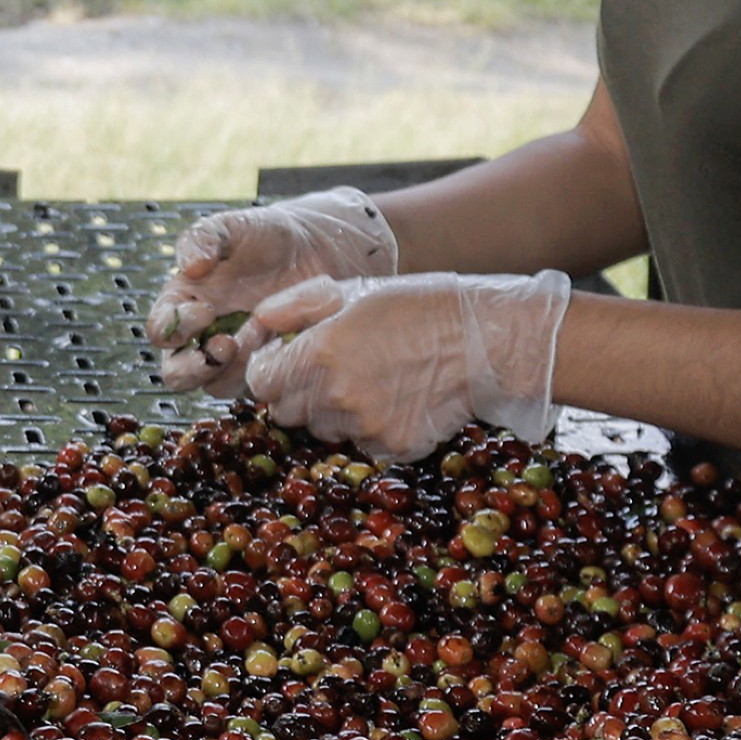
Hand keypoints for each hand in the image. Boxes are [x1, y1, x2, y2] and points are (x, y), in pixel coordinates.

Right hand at [149, 189, 397, 393]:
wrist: (313, 251)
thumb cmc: (266, 236)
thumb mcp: (234, 226)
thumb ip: (205, 237)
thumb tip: (189, 266)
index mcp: (183, 303)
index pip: (161, 330)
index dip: (176, 327)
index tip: (204, 310)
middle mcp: (201, 337)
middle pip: (177, 373)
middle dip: (197, 366)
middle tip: (227, 344)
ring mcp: (232, 358)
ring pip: (217, 385)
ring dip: (237, 367)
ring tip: (266, 332)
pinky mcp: (263, 371)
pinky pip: (257, 387)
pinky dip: (269, 372)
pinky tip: (286, 343)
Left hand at [241, 269, 570, 459]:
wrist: (484, 339)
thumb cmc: (417, 305)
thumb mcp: (349, 291)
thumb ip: (291, 307)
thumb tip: (256, 326)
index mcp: (318, 355)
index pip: (260, 382)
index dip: (271, 368)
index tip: (287, 357)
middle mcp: (335, 398)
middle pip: (286, 411)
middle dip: (298, 390)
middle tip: (333, 365)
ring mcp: (365, 429)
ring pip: (324, 429)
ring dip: (334, 410)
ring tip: (371, 377)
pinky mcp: (393, 449)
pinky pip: (362, 444)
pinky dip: (370, 427)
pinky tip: (395, 398)